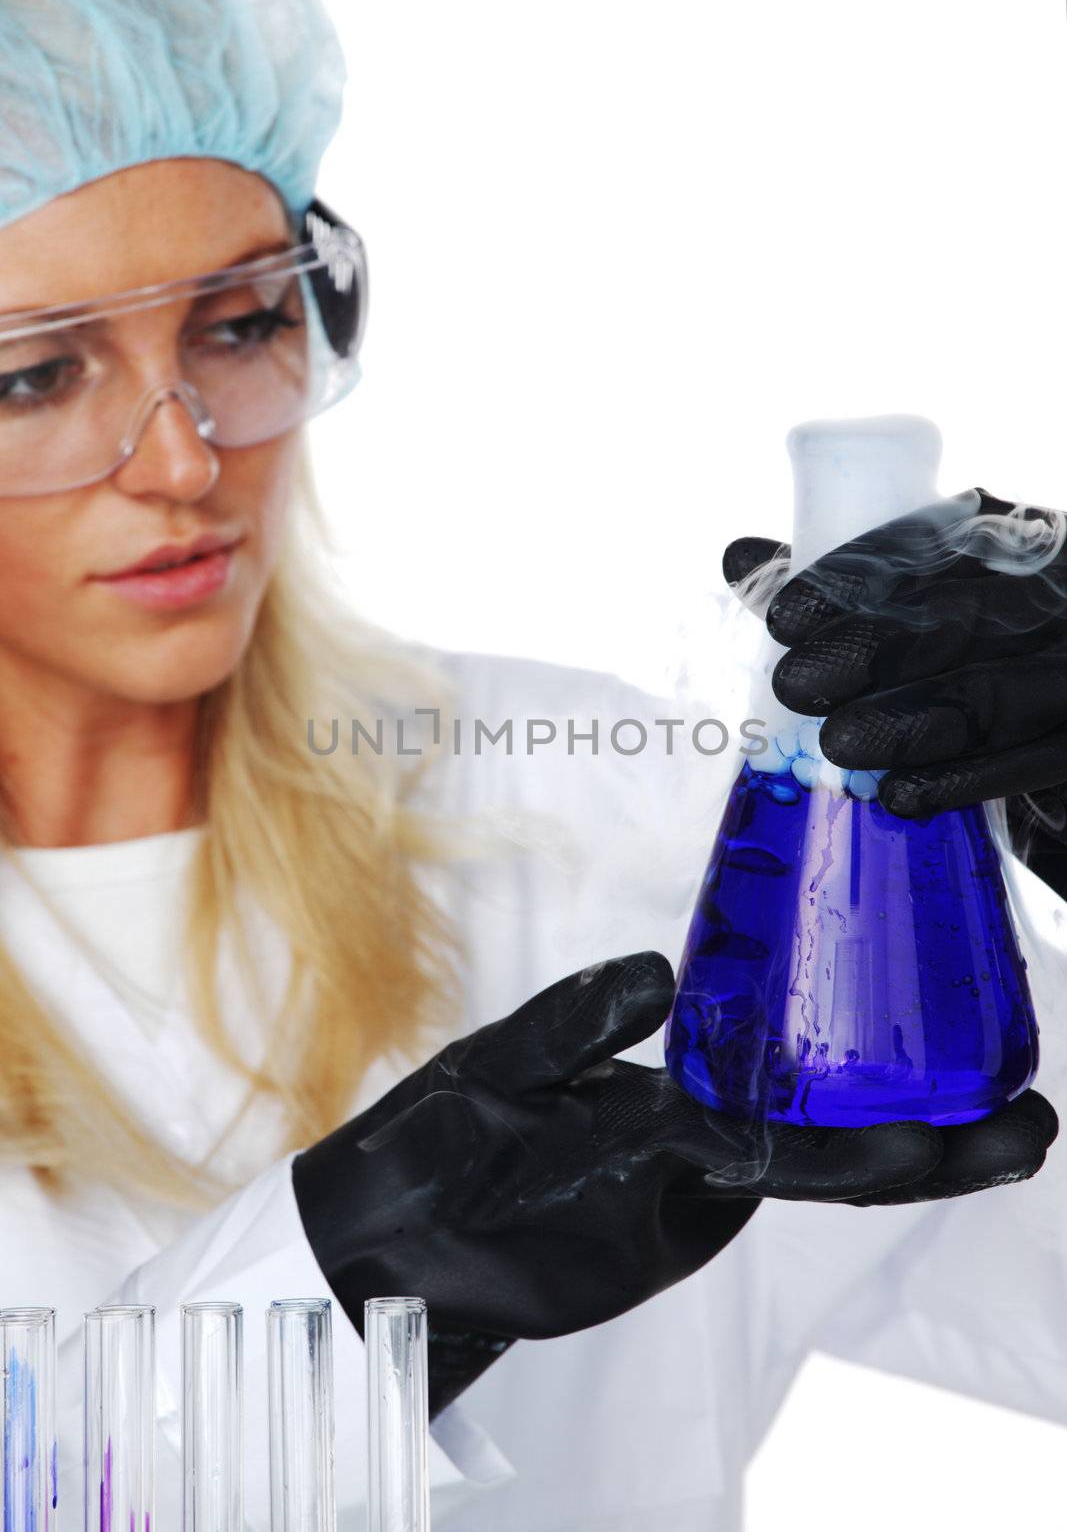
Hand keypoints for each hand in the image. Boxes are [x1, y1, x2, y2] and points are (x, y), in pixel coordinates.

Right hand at [291, 951, 1056, 1415]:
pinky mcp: (649, 1200)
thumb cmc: (428, 1179)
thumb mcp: (488, 1085)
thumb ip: (570, 1031)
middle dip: (933, 1150)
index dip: (918, 1148)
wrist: (382, 1258)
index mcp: (664, 1175)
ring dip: (867, 1127)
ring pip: (788, 1159)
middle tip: (1028, 1116)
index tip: (1010, 1130)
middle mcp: (690, 1200)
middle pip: (832, 1170)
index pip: (816, 1160)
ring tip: (948, 1072)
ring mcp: (674, 1210)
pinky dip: (797, 1121)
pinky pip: (738, 1156)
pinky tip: (818, 1074)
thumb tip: (659, 976)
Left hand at [724, 488, 1066, 896]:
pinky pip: (1032, 762)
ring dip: (906, 721)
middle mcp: (1062, 596)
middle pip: (964, 616)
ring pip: (992, 694)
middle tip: (792, 684)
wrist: (1065, 741)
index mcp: (1027, 547)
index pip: (944, 541)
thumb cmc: (991, 670)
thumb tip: (740, 557)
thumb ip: (849, 590)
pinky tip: (901, 795)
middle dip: (870, 648)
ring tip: (836, 744)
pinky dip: (962, 779)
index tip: (785, 617)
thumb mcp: (932, 623)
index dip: (860, 574)